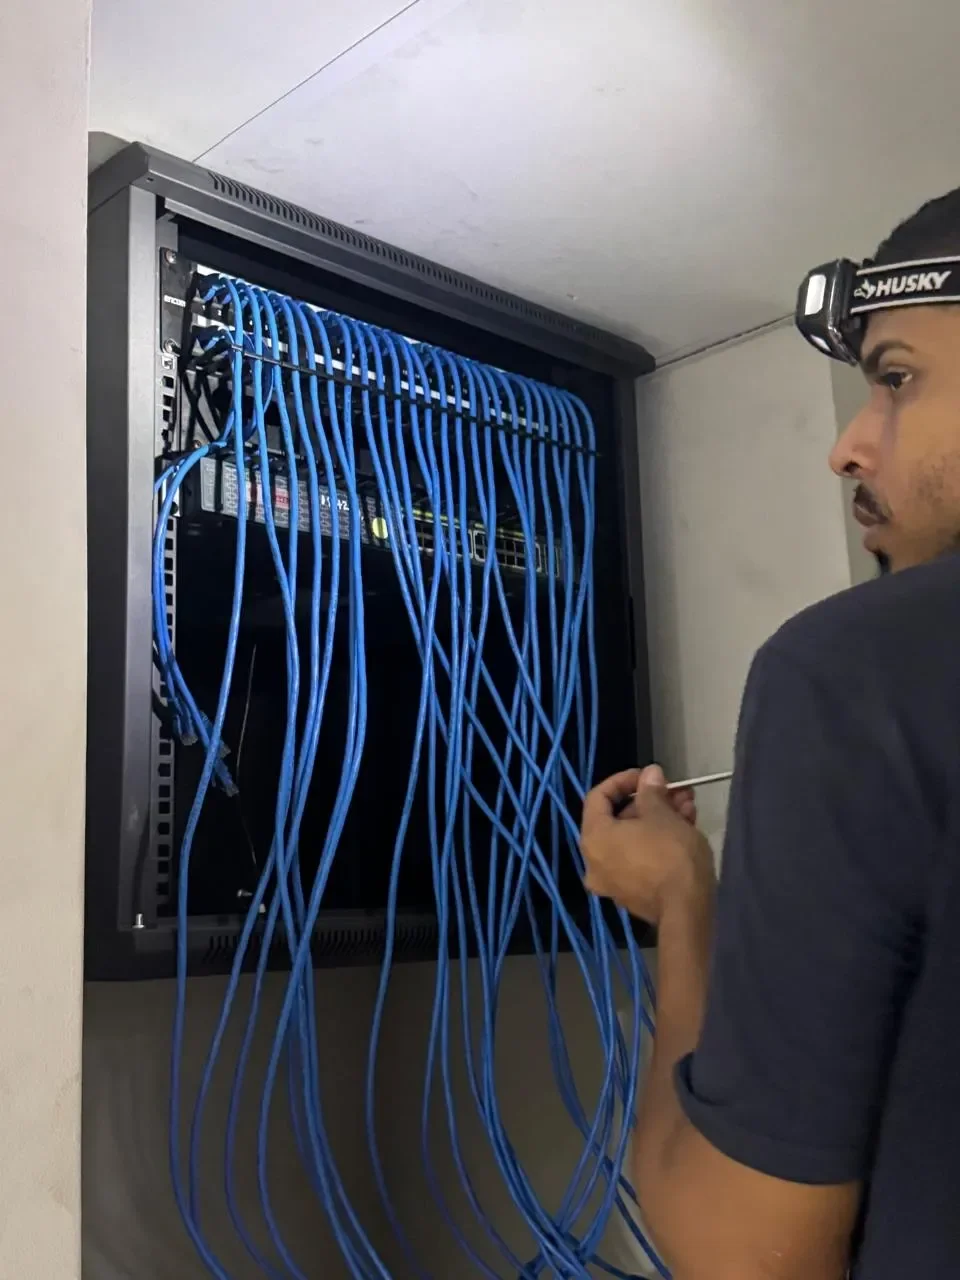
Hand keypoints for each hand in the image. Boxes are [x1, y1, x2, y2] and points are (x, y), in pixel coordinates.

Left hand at [581, 765, 714, 924]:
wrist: (687, 911)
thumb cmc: (670, 855)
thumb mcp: (662, 815)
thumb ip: (651, 791)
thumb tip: (650, 774)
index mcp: (593, 839)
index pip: (598, 797)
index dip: (623, 780)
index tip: (647, 775)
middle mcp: (595, 861)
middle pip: (619, 819)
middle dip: (650, 801)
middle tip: (676, 791)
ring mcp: (613, 881)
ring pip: (634, 838)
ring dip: (660, 818)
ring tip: (688, 807)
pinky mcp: (633, 894)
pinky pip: (640, 858)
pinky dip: (658, 841)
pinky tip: (686, 828)